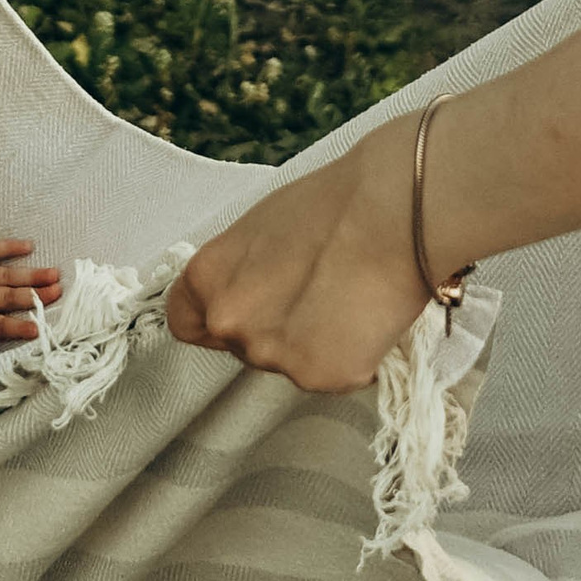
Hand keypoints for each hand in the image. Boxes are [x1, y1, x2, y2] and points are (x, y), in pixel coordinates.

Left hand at [0, 240, 62, 340]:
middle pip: (7, 298)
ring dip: (30, 275)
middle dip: (35, 296)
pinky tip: (28, 245)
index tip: (38, 329)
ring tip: (54, 274)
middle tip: (59, 293)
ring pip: (4, 275)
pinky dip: (9, 247)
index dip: (18, 328)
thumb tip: (0, 346)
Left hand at [165, 123, 428, 393]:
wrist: (395, 213)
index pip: (185, 324)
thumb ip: (241, 270)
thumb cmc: (334, 203)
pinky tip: (369, 317)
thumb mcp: (261, 228)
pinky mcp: (322, 377)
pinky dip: (353, 357)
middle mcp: (231, 323)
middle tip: (318, 294)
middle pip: (242, 346)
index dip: (216, 319)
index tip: (246, 311)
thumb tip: (252, 290)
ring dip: (315, 344)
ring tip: (350, 299)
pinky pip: (335, 375)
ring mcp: (274, 356)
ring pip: (291, 363)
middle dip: (275, 331)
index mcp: (207, 279)